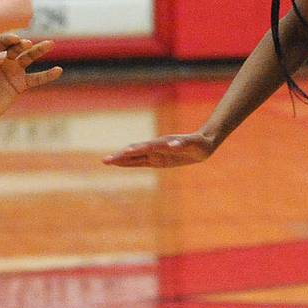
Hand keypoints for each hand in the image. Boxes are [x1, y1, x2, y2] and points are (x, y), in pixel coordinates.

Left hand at [0, 35, 59, 127]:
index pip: (2, 43)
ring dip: (39, 50)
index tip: (14, 41)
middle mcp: (4, 60)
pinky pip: (36, 79)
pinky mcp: (20, 84)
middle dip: (22, 44)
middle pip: (17, 48)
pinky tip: (58, 71)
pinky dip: (47, 75)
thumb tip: (3, 56)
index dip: (8, 40)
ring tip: (50, 44)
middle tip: (27, 44)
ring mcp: (14, 71)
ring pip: (29, 58)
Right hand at [102, 131, 218, 167]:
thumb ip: (182, 144)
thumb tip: (172, 144)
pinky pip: (140, 162)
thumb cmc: (198, 144)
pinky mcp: (157, 160)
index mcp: (162, 144)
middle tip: (106, 161)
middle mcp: (156, 148)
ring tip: (108, 161)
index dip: (134, 151)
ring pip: (135, 157)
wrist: (202, 144)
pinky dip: (129, 162)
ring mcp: (155, 153)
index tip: (123, 152)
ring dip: (122, 159)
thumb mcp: (192, 145)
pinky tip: (120, 163)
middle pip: (135, 152)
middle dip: (121, 156)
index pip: (144, 148)